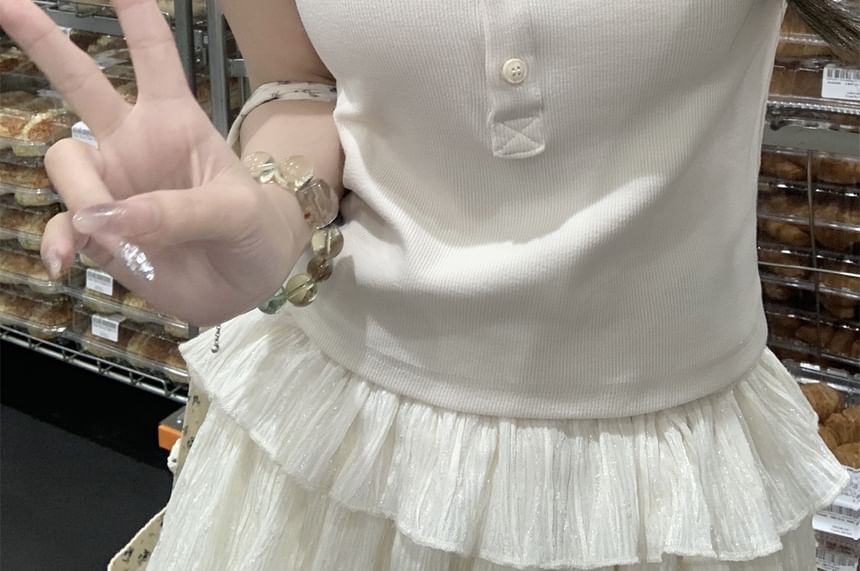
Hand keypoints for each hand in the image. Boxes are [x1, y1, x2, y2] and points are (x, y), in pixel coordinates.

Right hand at [0, 0, 307, 324]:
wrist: (247, 283)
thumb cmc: (254, 230)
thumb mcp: (234, 214)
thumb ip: (176, 211)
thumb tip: (100, 218)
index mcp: (174, 121)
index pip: (152, 51)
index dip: (132, 9)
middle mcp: (134, 144)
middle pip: (79, 81)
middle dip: (42, 40)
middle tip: (6, 1)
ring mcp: (112, 186)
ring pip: (65, 164)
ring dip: (85, 198)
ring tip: (123, 240)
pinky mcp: (99, 231)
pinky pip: (62, 226)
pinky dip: (60, 243)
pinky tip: (66, 262)